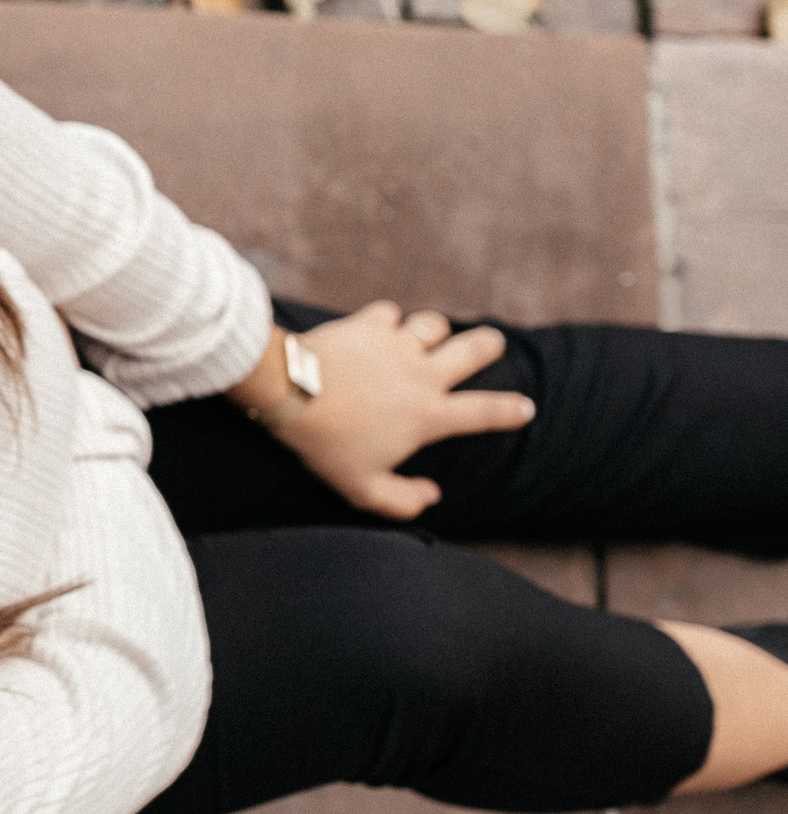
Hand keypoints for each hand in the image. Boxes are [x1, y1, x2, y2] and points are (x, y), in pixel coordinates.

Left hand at [255, 303, 538, 521]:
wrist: (288, 391)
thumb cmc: (326, 444)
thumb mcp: (363, 489)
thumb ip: (403, 500)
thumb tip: (431, 495)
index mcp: (429, 415)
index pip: (484, 413)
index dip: (511, 411)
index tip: (526, 408)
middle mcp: (422, 374)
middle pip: (473, 350)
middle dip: (487, 346)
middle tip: (492, 344)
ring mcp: (396, 345)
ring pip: (432, 325)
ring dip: (435, 330)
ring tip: (430, 336)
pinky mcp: (367, 324)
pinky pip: (388, 313)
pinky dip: (387, 321)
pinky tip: (379, 328)